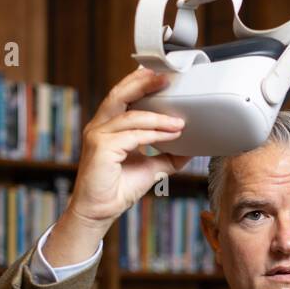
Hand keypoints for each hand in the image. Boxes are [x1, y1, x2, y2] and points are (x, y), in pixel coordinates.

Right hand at [66, 67, 189, 238]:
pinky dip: (154, 134)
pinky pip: (132, 135)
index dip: (140, 83)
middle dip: (143, 83)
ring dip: (159, 118)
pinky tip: (171, 135)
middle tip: (166, 78)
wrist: (100, 212)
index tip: (161, 76)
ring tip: (180, 122)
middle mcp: (100, 126)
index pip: (123, 96)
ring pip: (131, 117)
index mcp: (108, 126)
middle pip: (120, 94)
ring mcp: (98, 135)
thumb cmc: (118, 189)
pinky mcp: (101, 148)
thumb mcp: (151, 167)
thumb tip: (191, 148)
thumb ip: (168, 155)